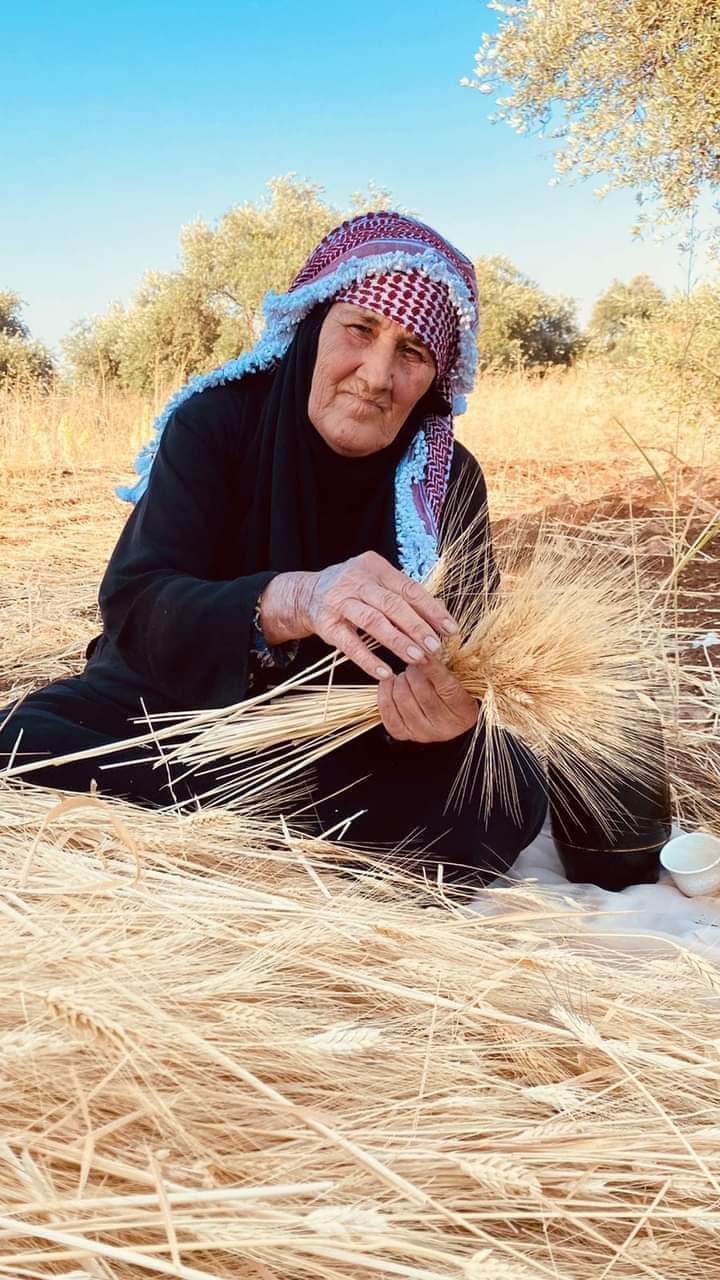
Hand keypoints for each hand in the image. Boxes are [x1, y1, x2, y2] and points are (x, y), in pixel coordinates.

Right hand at [259, 552, 457, 680]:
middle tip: (435, 647)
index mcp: (374, 567)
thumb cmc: (352, 590)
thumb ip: (402, 595)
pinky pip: (349, 644)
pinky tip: (385, 672)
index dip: (431, 609)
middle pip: (392, 604)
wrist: (306, 594)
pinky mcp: (326, 624)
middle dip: (416, 627)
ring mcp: (339, 602)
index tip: (450, 628)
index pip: (408, 588)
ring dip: (397, 641)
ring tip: (417, 658)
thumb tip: (439, 617)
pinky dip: (368, 659)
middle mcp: (355, 581)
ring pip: (372, 621)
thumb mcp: (375, 582)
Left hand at [377, 657, 478, 742]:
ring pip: (402, 698)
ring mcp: (422, 733)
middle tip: (414, 662)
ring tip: (406, 675)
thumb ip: (444, 667)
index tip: (424, 651)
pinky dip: (385, 692)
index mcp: (463, 711)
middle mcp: (444, 727)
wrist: (448, 719)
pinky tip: (390, 682)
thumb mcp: (458, 679)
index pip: (446, 687)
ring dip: (400, 680)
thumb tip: (426, 649)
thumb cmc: (455, 692)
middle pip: (420, 690)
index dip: (432, 667)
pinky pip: (387, 710)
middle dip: (414, 670)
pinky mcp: (402, 734)